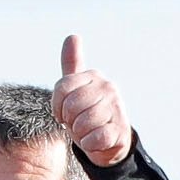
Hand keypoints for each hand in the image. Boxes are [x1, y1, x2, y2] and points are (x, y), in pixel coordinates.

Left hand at [53, 33, 131, 166]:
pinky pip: (95, 138)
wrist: (109, 142)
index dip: (57, 106)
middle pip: (71, 106)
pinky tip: (95, 142)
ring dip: (79, 134)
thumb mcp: (76, 88)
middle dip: (69, 121)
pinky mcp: (122, 129)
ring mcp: (117, 108)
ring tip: (86, 132)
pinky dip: (90, 144)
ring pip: (83, 123)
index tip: (63, 113)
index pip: (62, 87)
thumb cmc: (87, 113)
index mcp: (94, 76)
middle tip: (76, 124)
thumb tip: (73, 36)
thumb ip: (72, 64)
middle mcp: (108, 87)